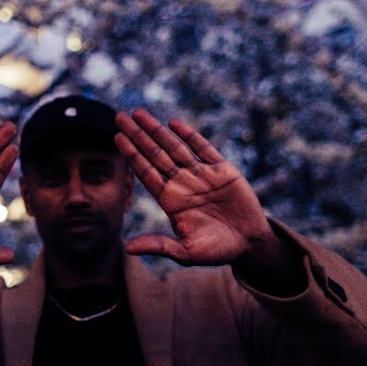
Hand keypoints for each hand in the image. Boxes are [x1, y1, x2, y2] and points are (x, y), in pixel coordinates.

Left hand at [114, 110, 273, 265]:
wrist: (249, 243)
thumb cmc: (216, 250)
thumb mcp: (186, 252)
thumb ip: (159, 246)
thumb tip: (127, 249)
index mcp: (171, 200)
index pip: (146, 173)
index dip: (132, 155)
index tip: (117, 138)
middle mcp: (182, 183)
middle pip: (155, 155)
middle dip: (138, 136)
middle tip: (119, 117)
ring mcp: (201, 174)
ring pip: (174, 147)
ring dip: (157, 130)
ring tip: (139, 114)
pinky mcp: (222, 170)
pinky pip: (203, 148)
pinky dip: (189, 135)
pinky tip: (174, 123)